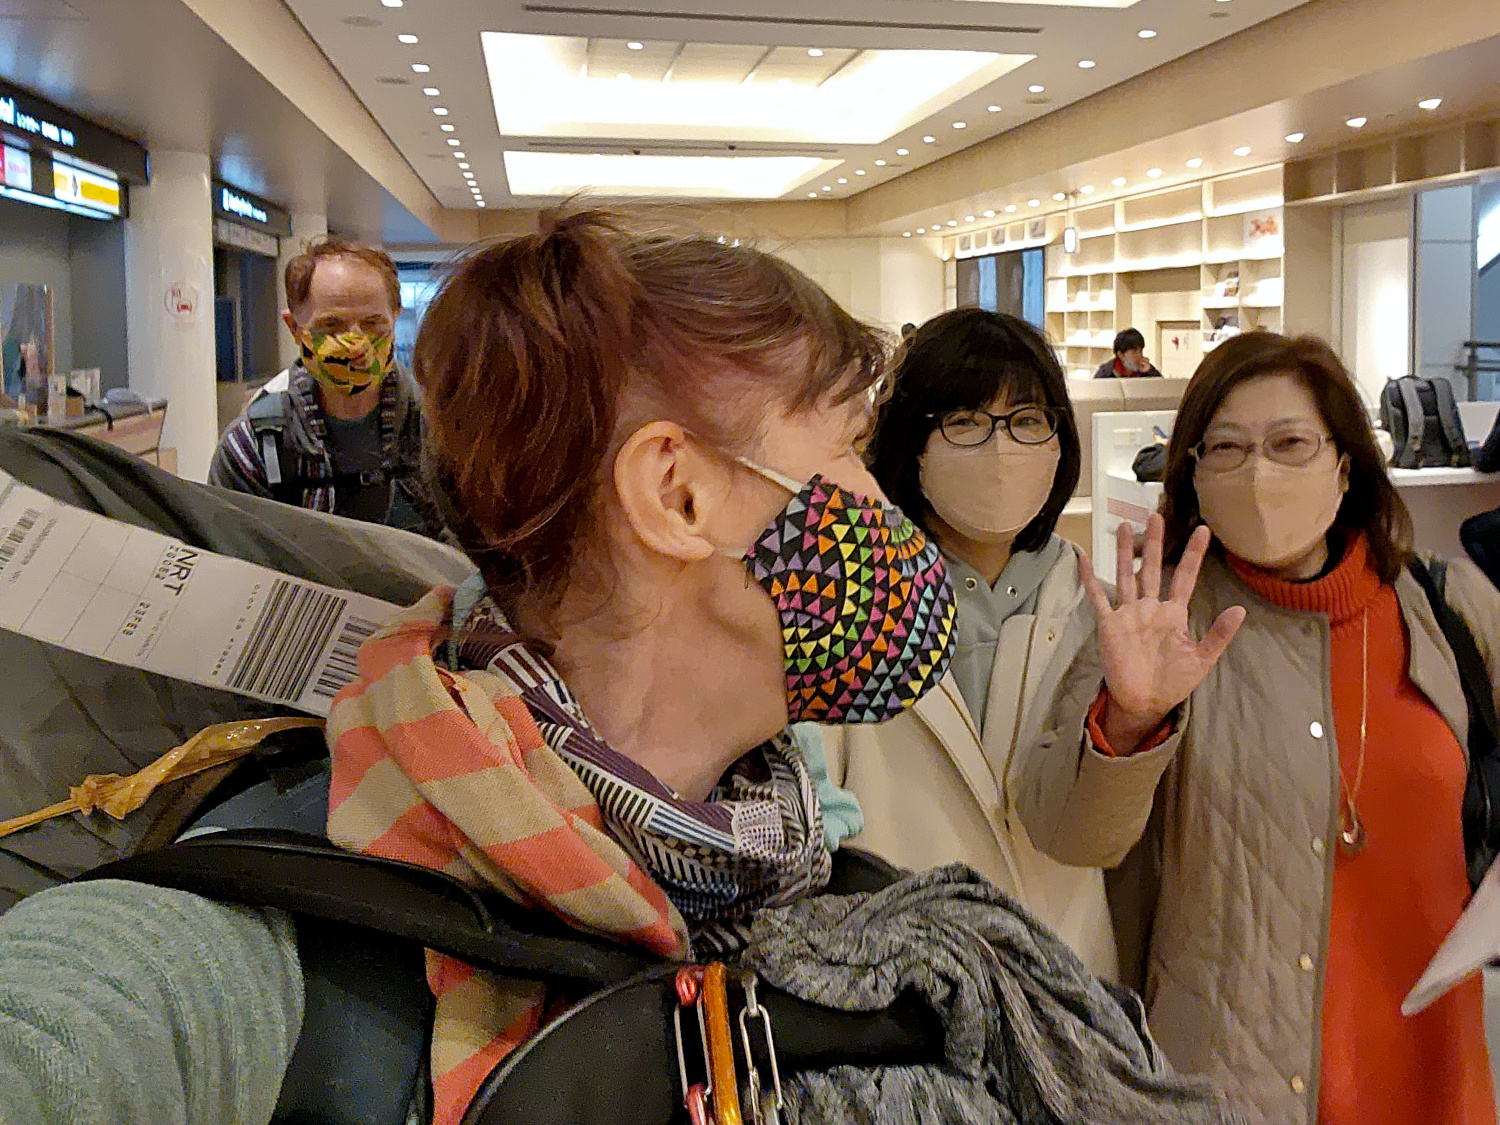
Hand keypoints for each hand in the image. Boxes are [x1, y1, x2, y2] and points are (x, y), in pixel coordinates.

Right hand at [1079, 515, 1245, 754]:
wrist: (1144, 703)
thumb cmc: (1173, 683)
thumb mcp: (1202, 659)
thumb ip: (1219, 634)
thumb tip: (1240, 610)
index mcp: (1175, 614)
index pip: (1186, 577)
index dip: (1194, 555)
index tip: (1203, 531)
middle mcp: (1151, 608)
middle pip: (1153, 568)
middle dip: (1155, 542)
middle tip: (1157, 515)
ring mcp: (1129, 614)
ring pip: (1126, 575)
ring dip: (1124, 552)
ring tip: (1124, 525)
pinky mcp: (1109, 625)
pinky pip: (1098, 598)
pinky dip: (1091, 579)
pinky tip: (1084, 558)